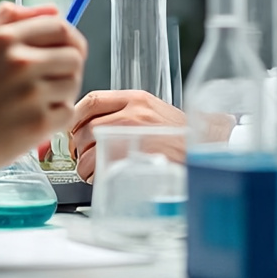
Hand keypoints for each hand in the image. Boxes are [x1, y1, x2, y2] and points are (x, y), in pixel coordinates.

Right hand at [0, 4, 85, 215]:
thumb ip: (11, 21)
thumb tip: (52, 9)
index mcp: (5, 38)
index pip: (60, 27)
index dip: (69, 39)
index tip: (65, 50)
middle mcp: (20, 61)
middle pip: (74, 56)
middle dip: (68, 68)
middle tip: (52, 82)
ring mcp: (31, 93)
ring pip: (73, 85)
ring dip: (62, 94)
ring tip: (36, 103)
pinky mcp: (37, 123)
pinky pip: (67, 113)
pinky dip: (56, 119)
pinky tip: (33, 120)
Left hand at [69, 89, 183, 182]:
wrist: (206, 149)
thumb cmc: (179, 135)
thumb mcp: (153, 110)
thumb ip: (124, 111)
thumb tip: (91, 124)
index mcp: (135, 99)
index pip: (91, 100)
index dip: (75, 116)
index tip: (71, 128)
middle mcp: (132, 114)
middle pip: (84, 128)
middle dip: (77, 146)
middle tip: (82, 155)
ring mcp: (132, 138)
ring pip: (88, 152)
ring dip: (84, 165)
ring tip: (94, 170)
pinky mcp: (133, 161)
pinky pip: (100, 170)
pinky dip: (95, 177)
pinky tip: (103, 178)